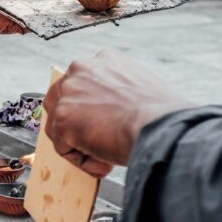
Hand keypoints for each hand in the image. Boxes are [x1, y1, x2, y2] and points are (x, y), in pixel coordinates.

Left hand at [0, 0, 65, 35]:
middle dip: (64, 6)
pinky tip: (55, 21)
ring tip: (71, 12)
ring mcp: (32, 18)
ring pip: (49, 18)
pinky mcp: (27, 28)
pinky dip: (46, 25)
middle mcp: (35, 7)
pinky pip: (39, 27)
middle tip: (77, 3)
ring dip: (58, 16)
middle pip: (54, 7)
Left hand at [44, 50, 193, 177]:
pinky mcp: (62, 117)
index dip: (90, 109)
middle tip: (97, 142)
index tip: (104, 124)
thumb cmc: (162, 117)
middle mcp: (83, 69)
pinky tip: (103, 162)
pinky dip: (80, 160)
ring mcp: (69, 92)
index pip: (84, 84)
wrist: (161, 128)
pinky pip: (63, 146)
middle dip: (75, 123)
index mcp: (105, 60)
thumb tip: (112, 113)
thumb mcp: (142, 90)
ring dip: (79, 144)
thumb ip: (119, 94)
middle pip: (61, 99)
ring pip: (60, 124)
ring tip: (105, 155)